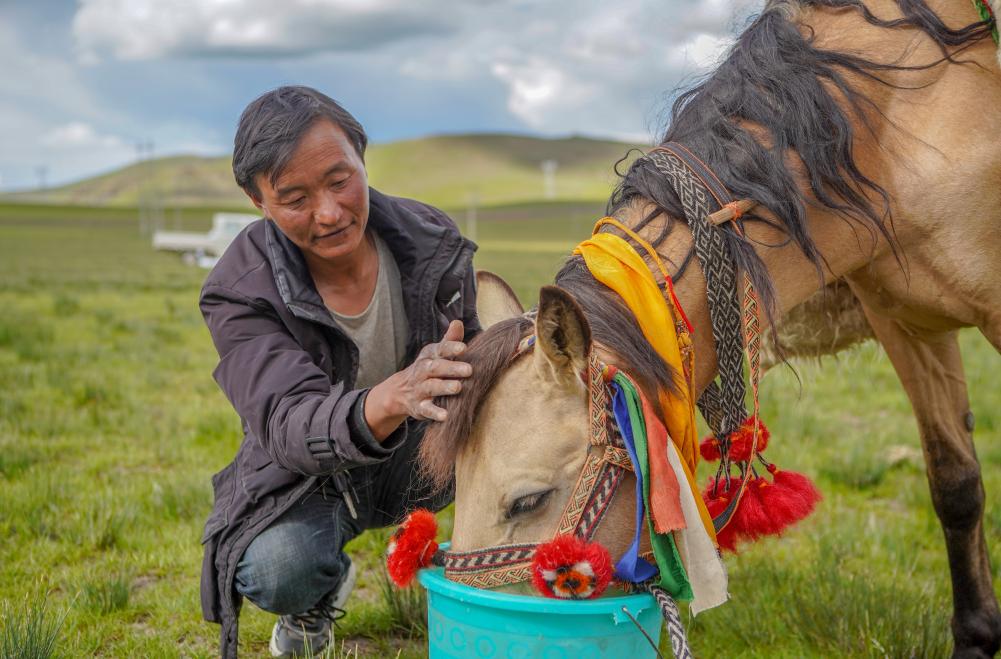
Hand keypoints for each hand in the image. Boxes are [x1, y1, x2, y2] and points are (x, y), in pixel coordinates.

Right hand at [365, 320, 470, 438]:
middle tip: (469, 370)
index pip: (439, 350)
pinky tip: (445, 415)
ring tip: (458, 388)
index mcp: (428, 356)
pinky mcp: (419, 407)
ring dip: (444, 387)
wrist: (400, 391)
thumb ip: (449, 340)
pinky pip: (426, 409)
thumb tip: (458, 322)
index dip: (451, 348)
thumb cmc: (428, 369)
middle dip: (451, 368)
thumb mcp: (435, 353)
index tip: (464, 348)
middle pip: (435, 368)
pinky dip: (434, 412)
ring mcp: (420, 389)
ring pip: (431, 387)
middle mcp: (422, 371)